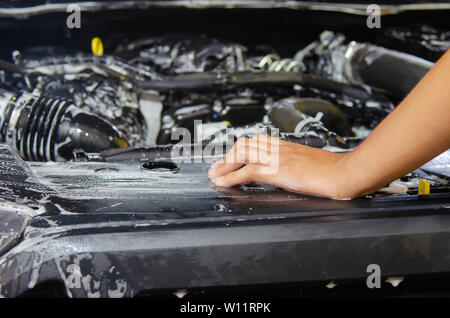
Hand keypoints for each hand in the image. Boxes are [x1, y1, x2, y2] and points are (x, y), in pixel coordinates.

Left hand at [208, 135, 352, 198]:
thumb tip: (290, 172)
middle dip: (228, 156)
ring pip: (242, 154)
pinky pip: (247, 171)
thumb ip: (296, 163)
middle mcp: (279, 148)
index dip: (240, 149)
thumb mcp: (310, 162)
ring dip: (225, 165)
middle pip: (245, 144)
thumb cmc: (334, 170)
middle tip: (217, 167)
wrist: (344, 172)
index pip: (257, 141)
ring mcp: (276, 157)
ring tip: (215, 175)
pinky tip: (223, 183)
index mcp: (286, 145)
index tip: (232, 158)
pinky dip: (231, 177)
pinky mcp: (276, 170)